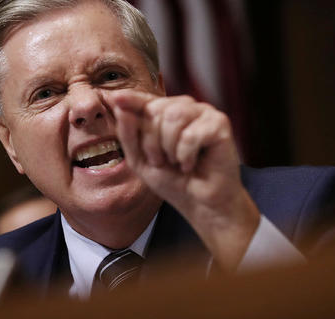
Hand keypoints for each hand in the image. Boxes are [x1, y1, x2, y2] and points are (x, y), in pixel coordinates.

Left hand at [107, 90, 259, 271]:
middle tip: (162, 161)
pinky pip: (191, 134)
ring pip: (173, 116)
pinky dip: (185, 154)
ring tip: (176, 162)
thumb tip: (119, 104)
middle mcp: (184, 107)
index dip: (130, 99)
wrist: (199, 203)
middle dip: (152, 142)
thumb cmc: (172, 180)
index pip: (144, 101)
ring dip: (168, 147)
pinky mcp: (220, 124)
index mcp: (164, 113)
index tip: (115, 98)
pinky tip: (191, 164)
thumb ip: (128, 133)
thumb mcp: (139, 159)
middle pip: (156, 110)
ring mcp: (203, 113)